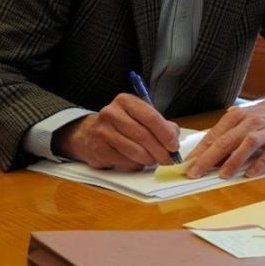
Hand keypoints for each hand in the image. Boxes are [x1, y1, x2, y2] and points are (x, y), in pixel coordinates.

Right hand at [52, 93, 179, 170]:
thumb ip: (161, 125)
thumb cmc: (123, 125)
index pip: (151, 117)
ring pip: (134, 150)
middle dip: (160, 151)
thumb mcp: (141, 118)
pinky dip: (135, 164)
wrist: (90, 134)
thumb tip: (174, 138)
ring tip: (153, 160)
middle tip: (168, 159)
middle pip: (143, 135)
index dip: (165, 134)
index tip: (174, 146)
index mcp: (126, 101)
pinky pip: (124, 161)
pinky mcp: (98, 149)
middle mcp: (111, 113)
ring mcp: (102, 131)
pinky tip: (137, 162)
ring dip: (149, 159)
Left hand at [184, 90, 264, 179]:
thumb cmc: (260, 117)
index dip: (199, 151)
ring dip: (234, 160)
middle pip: (227, 140)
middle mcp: (250, 122)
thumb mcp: (241, 120)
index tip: (187, 165)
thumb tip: (206, 157)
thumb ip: (225, 136)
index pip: (214, 135)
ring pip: (248, 144)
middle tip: (196, 172)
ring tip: (222, 174)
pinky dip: (260, 163)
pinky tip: (250, 173)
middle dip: (209, 158)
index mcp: (236, 116)